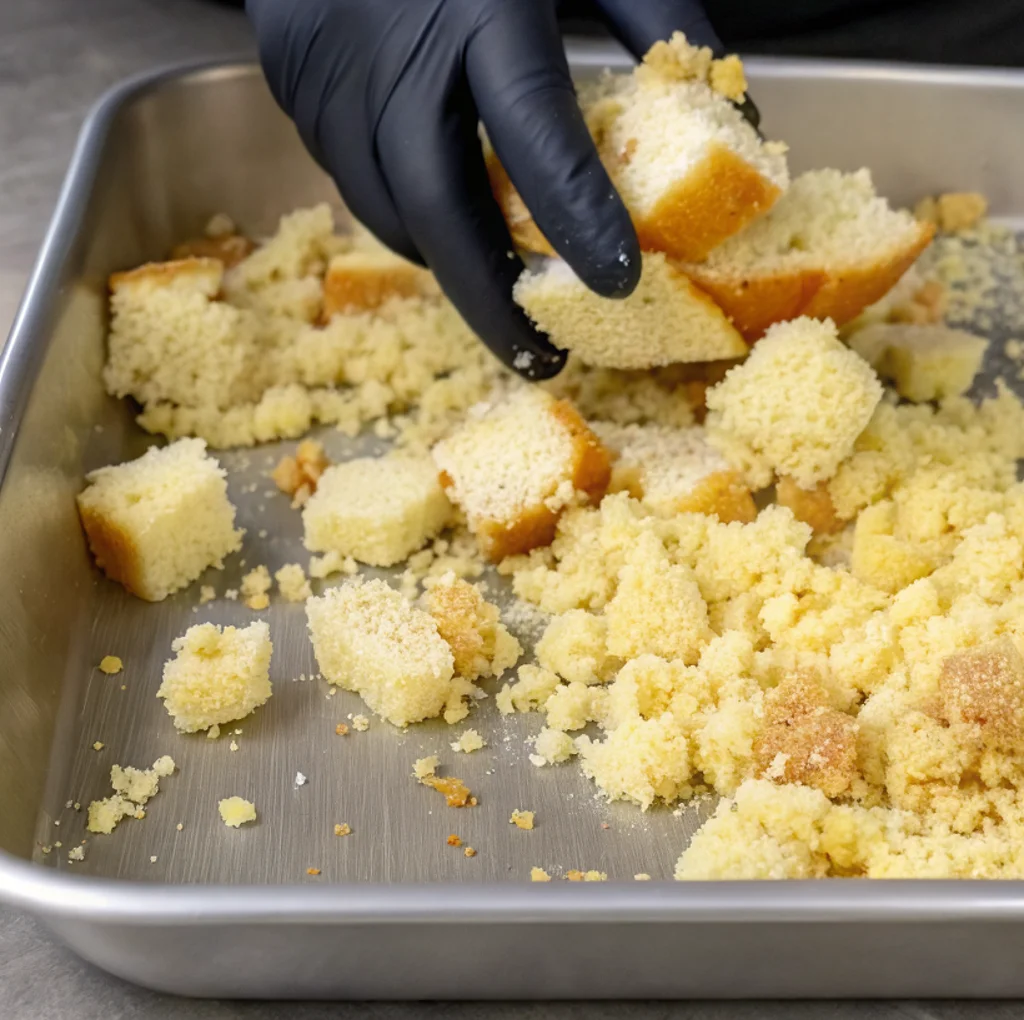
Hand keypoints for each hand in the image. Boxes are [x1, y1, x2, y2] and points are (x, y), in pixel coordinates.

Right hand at [247, 0, 724, 378]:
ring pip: (388, 209)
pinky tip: (445, 221)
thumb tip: (728, 114)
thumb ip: (652, 15)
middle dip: (489, 297)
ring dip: (449, 263)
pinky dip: (405, 216)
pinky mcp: (294, 84)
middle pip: (436, 205)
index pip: (531, 127)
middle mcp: (393, 48)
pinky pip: (353, 179)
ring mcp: (329, 72)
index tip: (619, 281)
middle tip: (541, 356)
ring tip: (501, 298)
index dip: (576, 212)